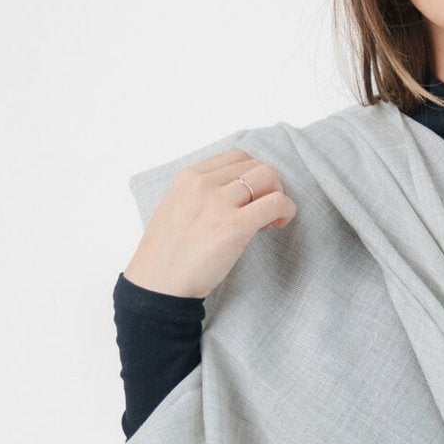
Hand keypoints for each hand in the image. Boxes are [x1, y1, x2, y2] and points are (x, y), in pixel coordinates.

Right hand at [122, 146, 297, 303]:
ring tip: (268, 222)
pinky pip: (277, 203)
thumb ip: (202, 194)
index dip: (250, 176)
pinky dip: (286, 211)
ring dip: (277, 196)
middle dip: (268, 186)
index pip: (236, 157)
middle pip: (256, 165)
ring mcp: (219, 203)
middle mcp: (203, 184)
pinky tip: (277, 225)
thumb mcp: (176, 208)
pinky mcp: (234, 226)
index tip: (249, 198)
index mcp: (188, 177)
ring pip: (269, 178)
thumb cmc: (167, 255)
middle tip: (262, 213)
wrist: (157, 286)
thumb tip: (237, 192)